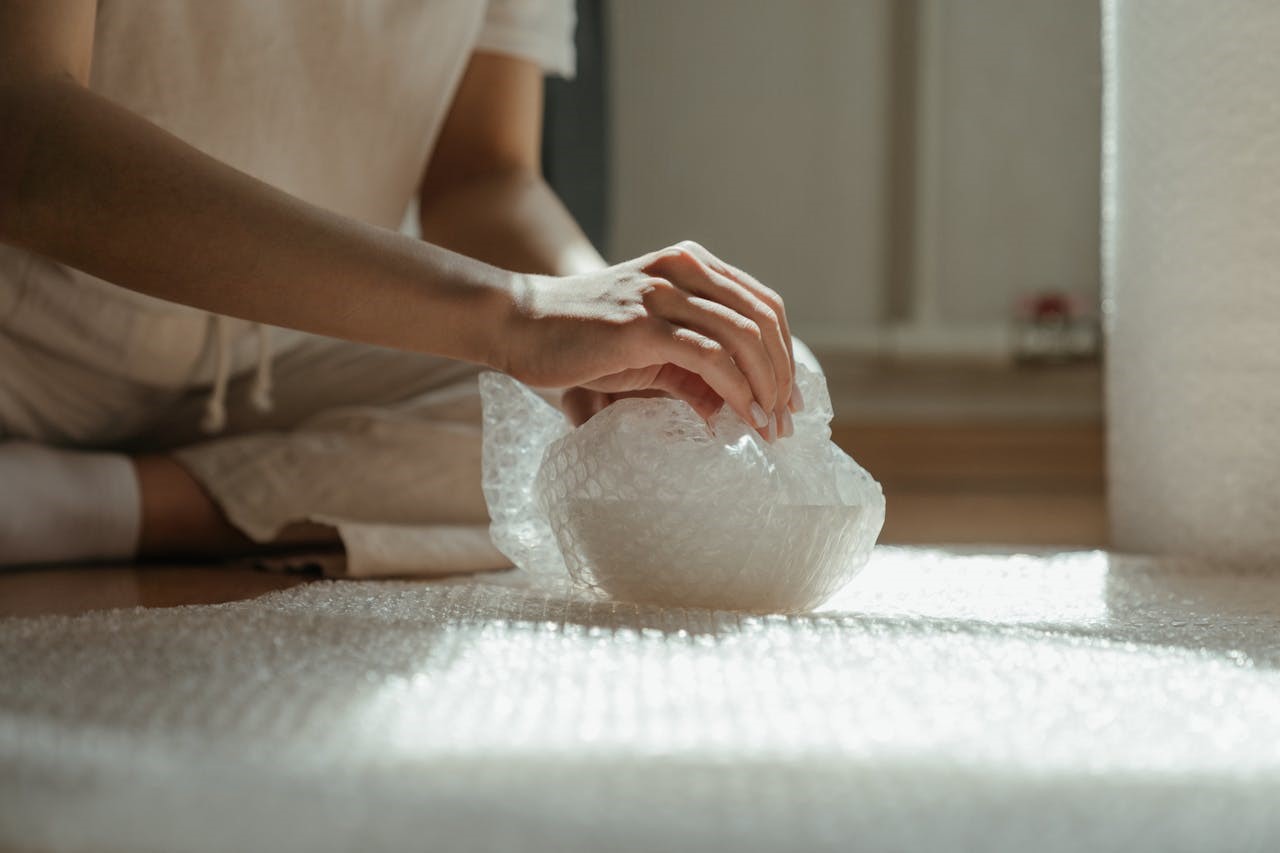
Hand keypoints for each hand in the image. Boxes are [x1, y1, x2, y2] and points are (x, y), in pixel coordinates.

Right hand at [498, 241, 798, 438]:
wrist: (518, 325)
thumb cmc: (579, 338)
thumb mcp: (647, 346)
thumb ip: (690, 368)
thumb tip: (730, 409)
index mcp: (689, 264)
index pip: (762, 304)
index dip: (784, 353)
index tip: (789, 399)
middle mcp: (682, 268)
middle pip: (763, 319)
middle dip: (783, 375)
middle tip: (787, 422)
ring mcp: (662, 293)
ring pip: (744, 337)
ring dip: (767, 388)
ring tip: (771, 428)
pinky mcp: (642, 324)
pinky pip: (710, 358)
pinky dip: (738, 392)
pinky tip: (743, 419)